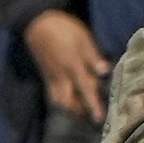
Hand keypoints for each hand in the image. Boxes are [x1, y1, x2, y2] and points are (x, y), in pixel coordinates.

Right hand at [21, 12, 111, 128]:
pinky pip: (52, 93)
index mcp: (72, 66)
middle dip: (78, 111)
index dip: (93, 105)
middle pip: (66, 102)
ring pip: (57, 100)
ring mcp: (51, 76)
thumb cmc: (65, 29)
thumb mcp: (84, 39)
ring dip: (69, 107)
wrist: (37, 23)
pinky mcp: (45, 75)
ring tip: (82, 108)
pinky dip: (62, 99)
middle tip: (91, 113)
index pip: (85, 89)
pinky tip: (71, 97)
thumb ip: (94, 57)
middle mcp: (60, 76)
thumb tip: (106, 72)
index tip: (100, 118)